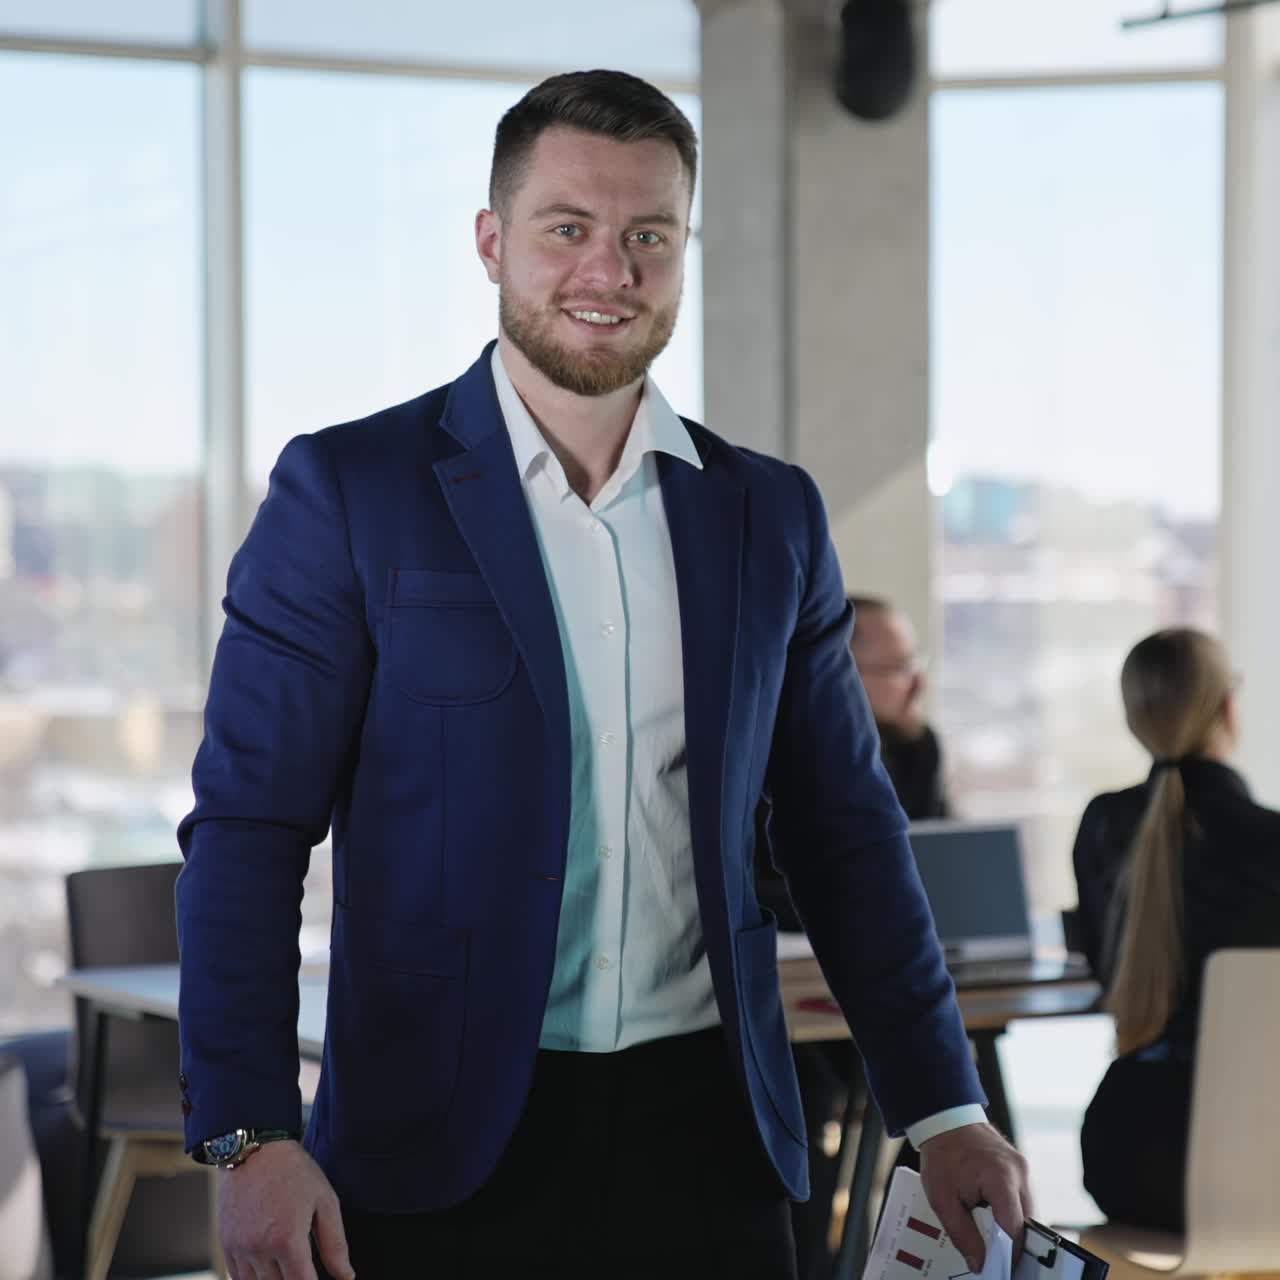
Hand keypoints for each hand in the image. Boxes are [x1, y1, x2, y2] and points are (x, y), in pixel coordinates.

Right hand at [217, 1140, 353, 1279]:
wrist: (255, 1148)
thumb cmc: (293, 1171)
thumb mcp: (325, 1201)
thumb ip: (335, 1244)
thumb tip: (346, 1276)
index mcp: (287, 1240)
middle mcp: (259, 1249)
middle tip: (305, 1270)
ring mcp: (239, 1248)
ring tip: (288, 1269)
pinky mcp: (225, 1244)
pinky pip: (237, 1277)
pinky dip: (253, 1278)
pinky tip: (268, 1269)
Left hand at [918, 1122, 1031, 1273]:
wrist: (945, 1118)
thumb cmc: (942, 1153)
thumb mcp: (943, 1199)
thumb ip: (963, 1234)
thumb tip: (980, 1263)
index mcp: (1001, 1178)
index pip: (1014, 1230)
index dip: (1009, 1256)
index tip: (1001, 1271)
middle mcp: (1019, 1172)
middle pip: (1026, 1223)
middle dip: (1014, 1244)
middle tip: (998, 1260)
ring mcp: (1022, 1167)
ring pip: (1027, 1212)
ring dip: (1013, 1227)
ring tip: (995, 1242)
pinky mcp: (1020, 1166)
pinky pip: (1022, 1198)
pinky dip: (1011, 1212)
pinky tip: (996, 1220)